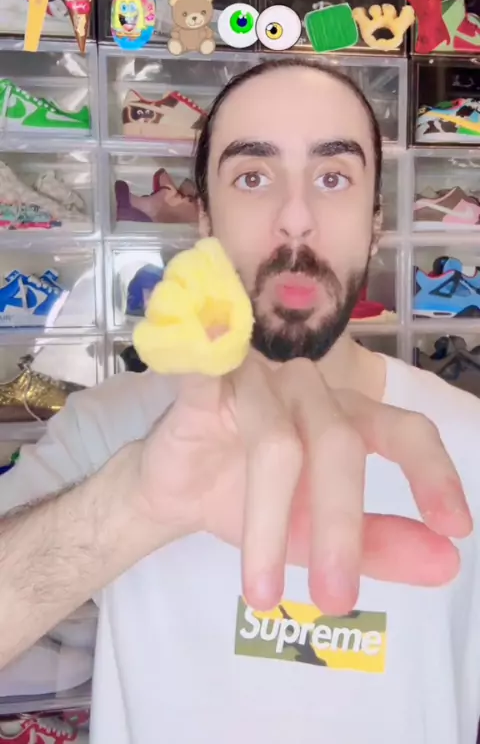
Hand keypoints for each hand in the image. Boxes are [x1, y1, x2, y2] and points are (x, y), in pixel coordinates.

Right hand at [137, 355, 471, 615]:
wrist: (178, 493)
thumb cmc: (253, 500)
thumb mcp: (319, 534)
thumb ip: (380, 545)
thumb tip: (448, 563)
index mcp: (346, 417)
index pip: (402, 431)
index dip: (431, 472)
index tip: (454, 527)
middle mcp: (309, 391)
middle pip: (338, 443)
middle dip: (340, 525)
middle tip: (336, 599)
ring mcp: (255, 382)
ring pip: (275, 444)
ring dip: (269, 524)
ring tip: (262, 594)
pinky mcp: (202, 387)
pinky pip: (205, 374)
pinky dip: (202, 364)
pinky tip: (200, 366)